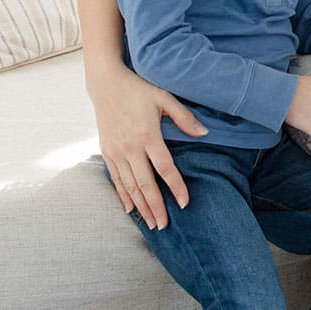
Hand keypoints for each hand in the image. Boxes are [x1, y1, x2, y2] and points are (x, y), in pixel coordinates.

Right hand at [90, 63, 206, 229]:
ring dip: (141, 206)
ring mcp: (116, 151)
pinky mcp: (106, 151)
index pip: (165, 168)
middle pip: (145, 184)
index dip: (176, 187)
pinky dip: (123, 195)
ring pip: (129, 186)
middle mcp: (130, 147)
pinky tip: (130, 209)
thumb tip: (204, 133)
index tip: (184, 203)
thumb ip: (184, 117)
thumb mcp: (164, 97)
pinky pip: (116, 178)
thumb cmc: (138, 89)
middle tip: (165, 226)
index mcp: (148, 135)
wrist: (106, 83)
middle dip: (156, 207)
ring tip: (150, 223)